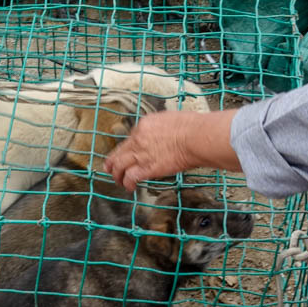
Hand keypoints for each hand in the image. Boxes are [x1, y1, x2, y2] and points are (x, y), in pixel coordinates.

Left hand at [103, 110, 237, 190]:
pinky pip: (131, 177)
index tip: (128, 154)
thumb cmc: (192, 127)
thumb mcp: (170, 118)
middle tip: (110, 168)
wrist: (197, 137)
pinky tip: (129, 188)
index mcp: (143, 125)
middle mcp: (138, 140)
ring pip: (119, 166)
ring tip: (118, 181)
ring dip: (116, 175)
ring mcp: (141, 154)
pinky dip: (127, 183)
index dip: (128, 149)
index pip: (129, 139)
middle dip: (112, 162)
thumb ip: (160, 127)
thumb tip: (163, 133)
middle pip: (119, 152)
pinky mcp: (148, 168)